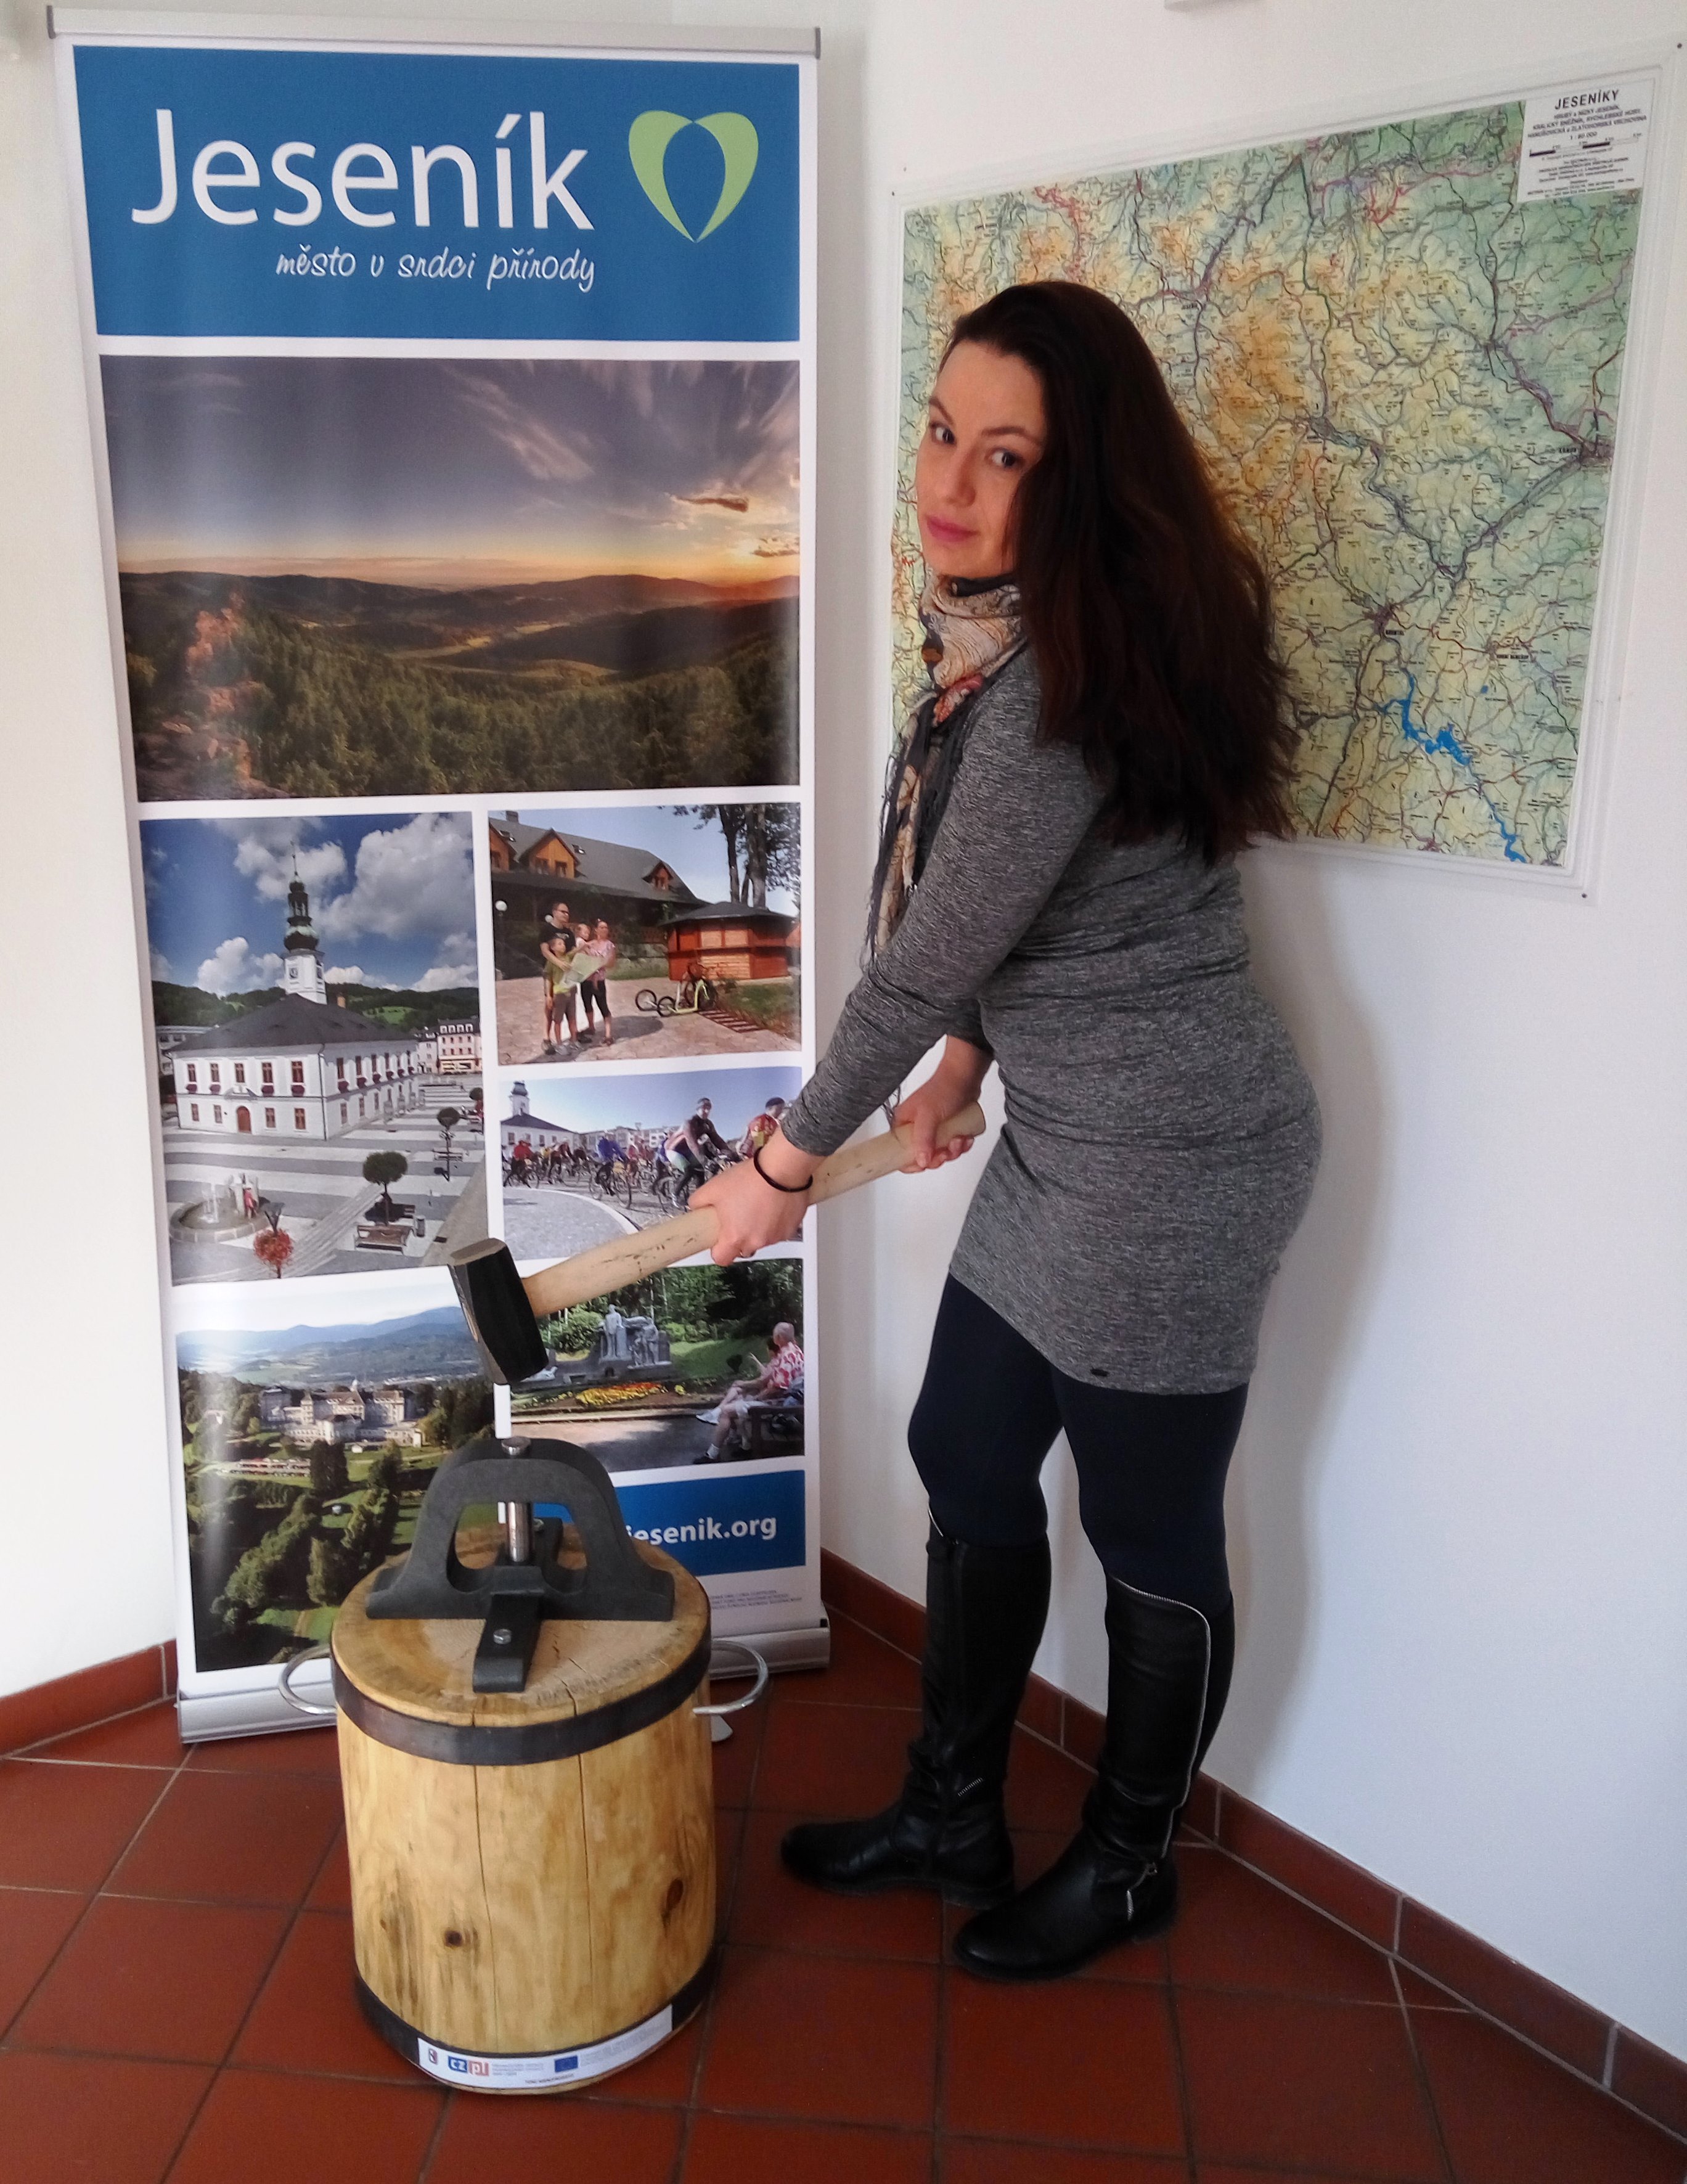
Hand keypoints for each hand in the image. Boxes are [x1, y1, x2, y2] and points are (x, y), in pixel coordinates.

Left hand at [691, 1135, 812, 1263]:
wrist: (781, 1169)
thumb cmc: (748, 1180)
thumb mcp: (713, 1187)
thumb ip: (698, 1202)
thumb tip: (695, 1207)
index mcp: (735, 1237)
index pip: (721, 1259)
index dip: (718, 1250)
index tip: (719, 1238)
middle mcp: (756, 1242)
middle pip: (743, 1249)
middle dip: (739, 1236)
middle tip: (738, 1216)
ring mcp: (775, 1237)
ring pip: (762, 1239)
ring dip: (758, 1228)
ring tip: (757, 1205)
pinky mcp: (791, 1229)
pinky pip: (778, 1231)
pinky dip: (774, 1222)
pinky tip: (773, 1204)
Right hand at [894, 1043, 990, 1171]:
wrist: (966, 1076)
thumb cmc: (944, 1088)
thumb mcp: (929, 1115)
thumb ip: (923, 1139)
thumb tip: (921, 1160)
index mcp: (903, 1124)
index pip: (900, 1152)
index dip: (912, 1162)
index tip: (925, 1164)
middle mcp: (916, 1128)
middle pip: (923, 1156)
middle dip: (938, 1156)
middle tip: (946, 1151)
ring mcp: (933, 1130)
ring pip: (940, 1153)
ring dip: (953, 1151)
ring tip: (959, 1139)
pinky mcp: (948, 1129)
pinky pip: (952, 1146)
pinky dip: (961, 1146)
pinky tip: (965, 1137)